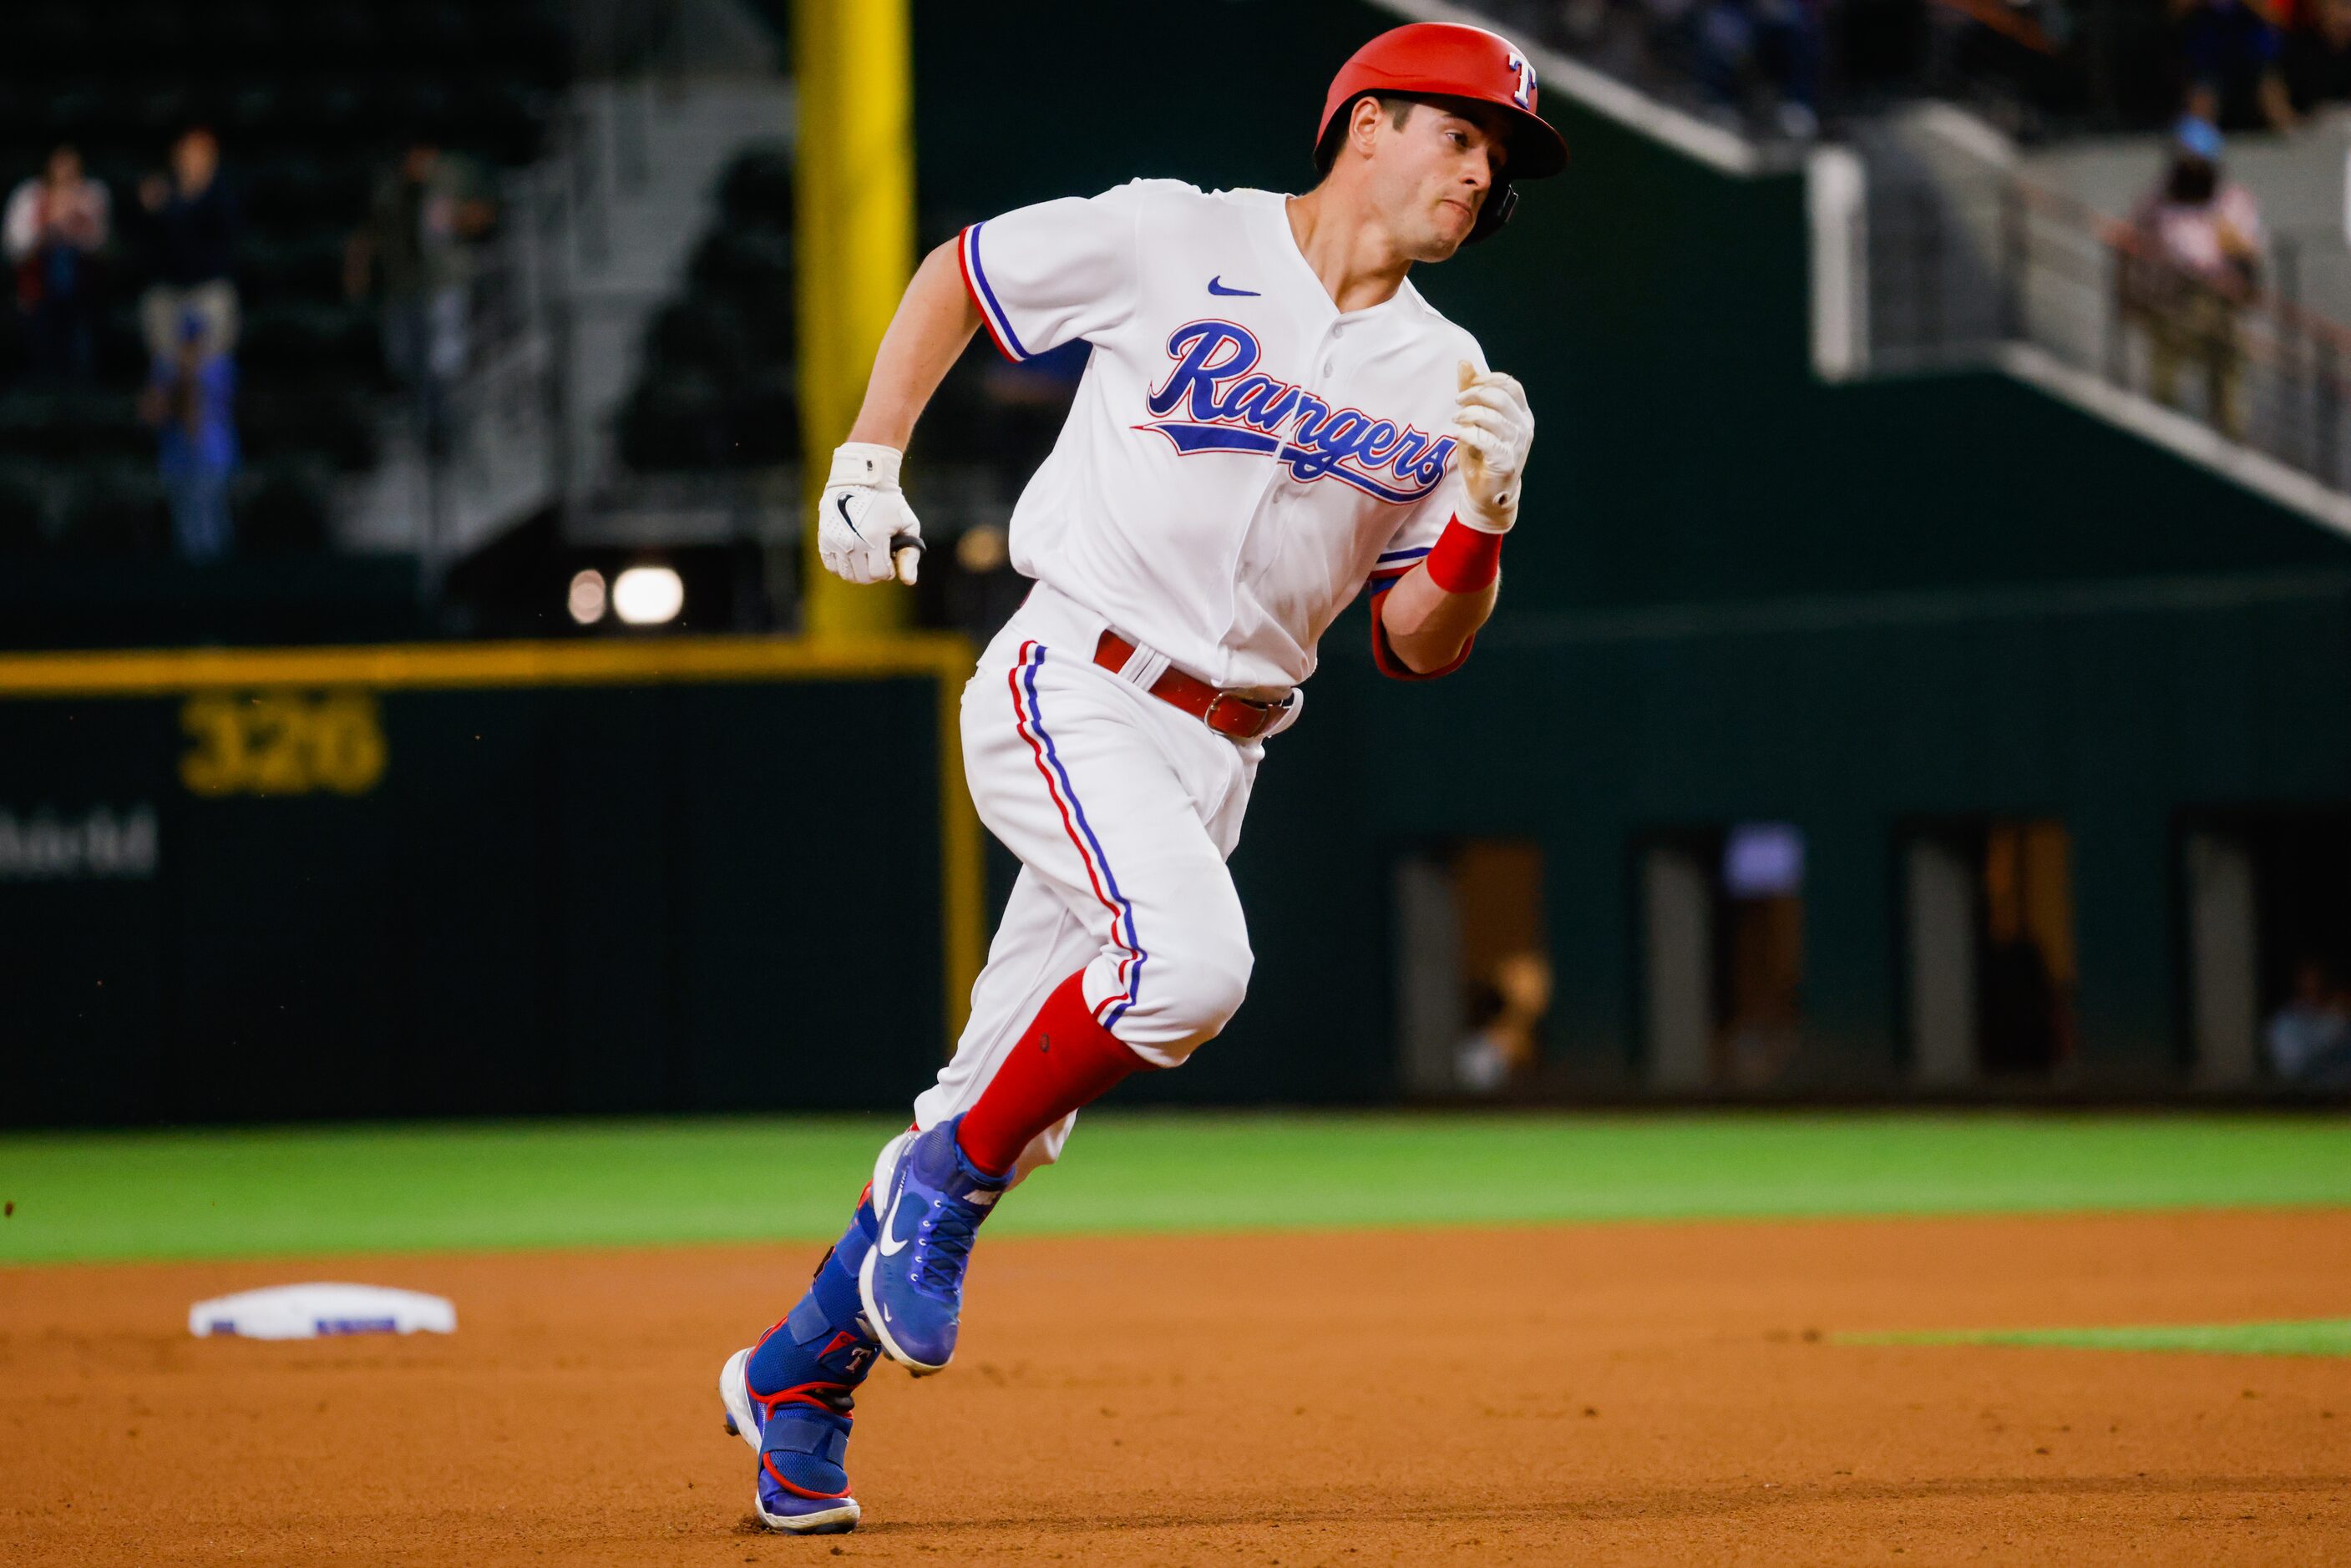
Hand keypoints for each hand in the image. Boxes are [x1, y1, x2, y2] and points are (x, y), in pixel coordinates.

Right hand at [817, 442, 923, 585]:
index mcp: (874, 537)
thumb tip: (908, 582)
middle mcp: (852, 541)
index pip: (880, 573)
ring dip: (859, 570)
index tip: (890, 557)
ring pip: (847, 575)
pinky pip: (831, 566)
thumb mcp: (907, 524)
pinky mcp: (824, 537)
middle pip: (863, 577)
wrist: (861, 477)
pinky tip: (852, 553)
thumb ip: (909, 554)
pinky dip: (842, 565)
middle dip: (875, 571)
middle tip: (879, 556)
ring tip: (866, 554)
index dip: (890, 569)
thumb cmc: (889, 501)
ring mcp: (835, 540)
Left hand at [1450, 361, 1532, 532]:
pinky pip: (1486, 440)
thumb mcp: (1476, 419)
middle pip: (1501, 398)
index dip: (1489, 380)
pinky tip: (1458, 435)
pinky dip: (1468, 434)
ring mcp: (1517, 445)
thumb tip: (1464, 362)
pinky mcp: (1506, 461)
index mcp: (1521, 414)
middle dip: (1474, 395)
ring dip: (1468, 415)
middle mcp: (1524, 427)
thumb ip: (1472, 391)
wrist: (1488, 495)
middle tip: (1457, 402)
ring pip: (1492, 417)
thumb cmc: (1482, 454)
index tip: (1469, 385)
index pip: (1511, 385)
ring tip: (1456, 421)